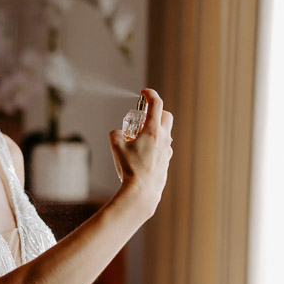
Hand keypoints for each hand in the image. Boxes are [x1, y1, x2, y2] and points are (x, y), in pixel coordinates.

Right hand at [109, 88, 172, 217]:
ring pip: (166, 132)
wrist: (142, 191)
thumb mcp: (115, 147)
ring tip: (139, 138)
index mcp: (153, 130)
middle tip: (143, 116)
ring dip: (155, 129)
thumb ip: (115, 134)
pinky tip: (143, 153)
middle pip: (166, 116)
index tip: (144, 92)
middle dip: (156, 112)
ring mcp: (167, 150)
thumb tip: (118, 133)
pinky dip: (155, 144)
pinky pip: (164, 147)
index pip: (156, 104)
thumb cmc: (129, 168)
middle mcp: (164, 138)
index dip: (150, 94)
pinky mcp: (167, 161)